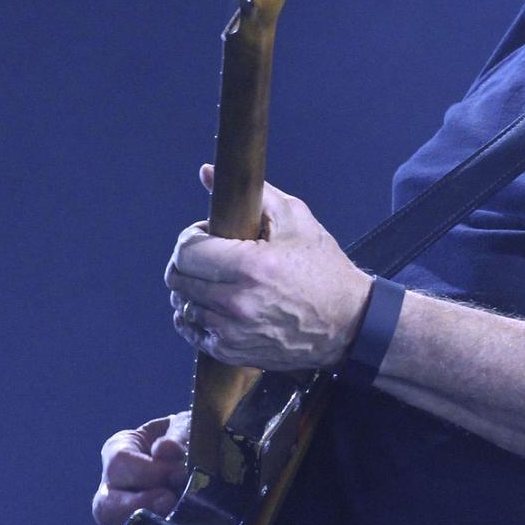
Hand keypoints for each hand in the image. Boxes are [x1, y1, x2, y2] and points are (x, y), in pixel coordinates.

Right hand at [93, 413, 189, 524]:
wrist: (211, 461)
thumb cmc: (192, 437)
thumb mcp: (188, 427)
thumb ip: (178, 435)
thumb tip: (164, 450)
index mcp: (120, 449)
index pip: (118, 463)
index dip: (147, 471)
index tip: (178, 474)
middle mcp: (111, 485)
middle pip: (105, 504)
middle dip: (138, 505)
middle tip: (170, 501)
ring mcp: (119, 515)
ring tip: (170, 524)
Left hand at [167, 169, 371, 372]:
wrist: (348, 323)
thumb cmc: (324, 269)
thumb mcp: (296, 220)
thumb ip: (253, 194)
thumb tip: (208, 173)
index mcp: (249, 267)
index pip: (186, 251)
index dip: (191, 237)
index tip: (207, 234)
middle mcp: (236, 302)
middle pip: (177, 278)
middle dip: (187, 261)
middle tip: (208, 255)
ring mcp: (232, 332)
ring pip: (182, 305)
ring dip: (190, 288)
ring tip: (213, 280)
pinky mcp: (232, 352)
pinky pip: (192, 332)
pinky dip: (194, 316)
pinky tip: (211, 304)